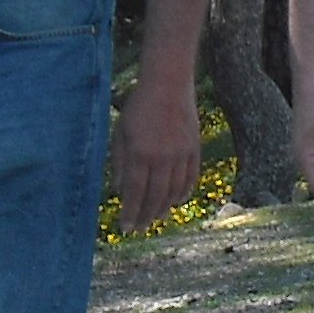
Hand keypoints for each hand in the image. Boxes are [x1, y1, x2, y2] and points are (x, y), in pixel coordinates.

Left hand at [109, 74, 203, 235]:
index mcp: (140, 154)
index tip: (126, 228)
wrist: (169, 84)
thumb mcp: (121, 133)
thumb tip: (118, 189)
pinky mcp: (194, 149)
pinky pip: (190, 177)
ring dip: (164, 207)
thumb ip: (119, 162)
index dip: (130, 212)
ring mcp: (181, 154)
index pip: (134, 191)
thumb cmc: (139, 107)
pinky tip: (176, 200)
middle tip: (140, 228)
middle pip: (155, 196)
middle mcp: (162, 158)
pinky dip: (183, 192)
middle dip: (146, 215)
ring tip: (156, 218)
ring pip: (174, 190)